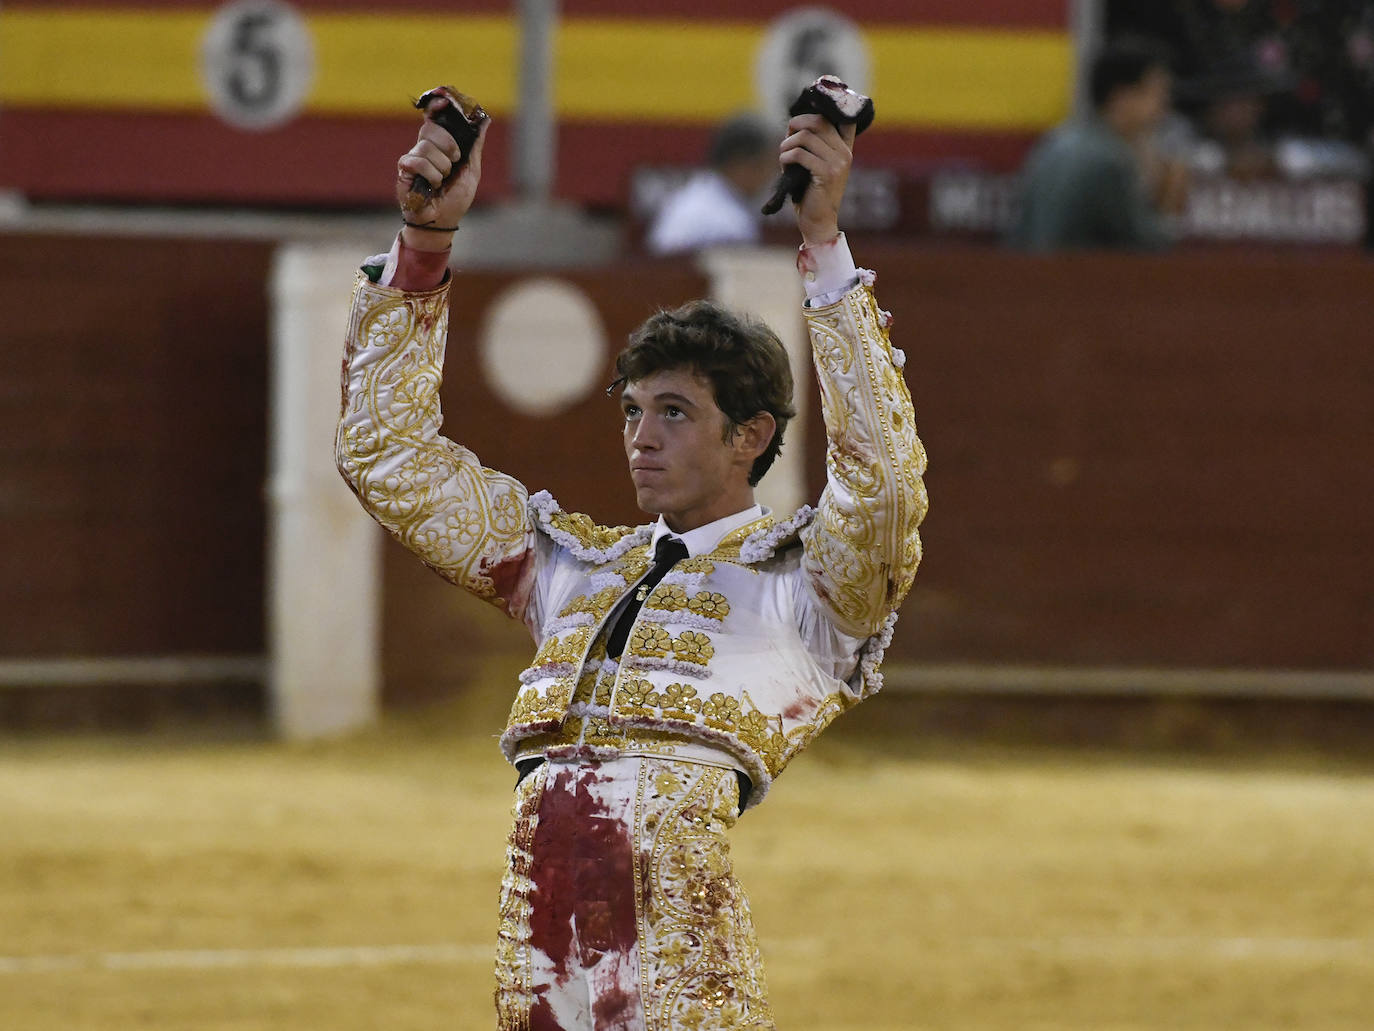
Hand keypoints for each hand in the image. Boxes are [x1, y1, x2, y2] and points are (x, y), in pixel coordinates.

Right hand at [395, 98, 487, 249]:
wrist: (442, 222)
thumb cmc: (455, 199)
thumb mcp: (472, 171)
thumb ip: (475, 146)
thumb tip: (484, 120)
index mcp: (441, 145)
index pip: (435, 118)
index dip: (437, 107)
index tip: (444, 102)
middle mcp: (425, 148)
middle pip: (431, 128)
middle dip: (448, 145)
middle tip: (454, 161)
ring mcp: (413, 157)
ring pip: (427, 146)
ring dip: (442, 167)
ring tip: (442, 181)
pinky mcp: (404, 169)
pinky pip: (417, 160)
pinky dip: (430, 174)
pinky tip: (432, 184)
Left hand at [779, 114, 855, 246]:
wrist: (818, 222)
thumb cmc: (811, 193)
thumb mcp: (814, 165)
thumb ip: (812, 145)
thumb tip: (792, 122)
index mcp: (845, 148)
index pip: (845, 118)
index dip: (827, 107)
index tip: (809, 111)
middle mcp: (845, 153)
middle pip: (819, 121)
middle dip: (797, 124)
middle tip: (786, 135)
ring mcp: (838, 163)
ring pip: (807, 137)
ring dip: (788, 143)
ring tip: (782, 154)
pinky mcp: (827, 174)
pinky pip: (801, 154)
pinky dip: (786, 157)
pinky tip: (783, 164)